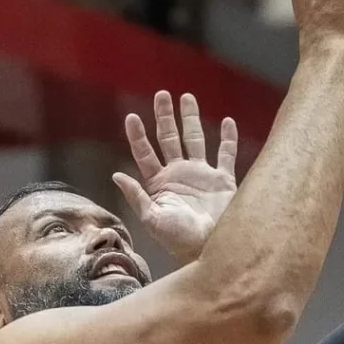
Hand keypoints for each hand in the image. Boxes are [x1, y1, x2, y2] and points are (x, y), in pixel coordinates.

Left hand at [113, 92, 237, 264]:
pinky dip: (227, 138)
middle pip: (169, 138)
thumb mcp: (152, 219)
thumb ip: (136, 196)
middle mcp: (179, 175)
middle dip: (164, 117)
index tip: (132, 117)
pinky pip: (226, 155)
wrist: (209, 248)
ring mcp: (201, 175)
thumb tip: (116, 175)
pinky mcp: (223, 180)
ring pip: (195, 140)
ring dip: (191, 119)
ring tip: (187, 97)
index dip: (138, 135)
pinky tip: (226, 122)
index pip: (145, 153)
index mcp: (159, 183)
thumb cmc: (178, 239)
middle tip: (161, 95)